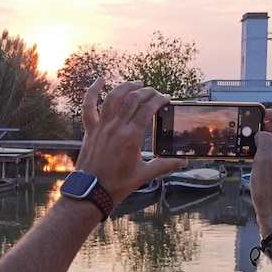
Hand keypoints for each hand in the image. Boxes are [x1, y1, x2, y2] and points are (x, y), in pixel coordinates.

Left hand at [76, 79, 185, 204]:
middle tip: (154, 93)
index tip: (166, 98)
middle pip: (133, 100)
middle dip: (146, 92)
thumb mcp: (144, 175)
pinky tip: (99, 80)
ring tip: (136, 83)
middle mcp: (116, 128)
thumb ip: (164, 165)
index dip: (159, 100)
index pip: (147, 110)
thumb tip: (183, 162)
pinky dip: (92, 91)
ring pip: (113, 98)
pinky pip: (89, 106)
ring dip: (126, 87)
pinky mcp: (90, 129)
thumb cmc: (117, 184)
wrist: (92, 191)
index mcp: (131, 137)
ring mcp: (101, 127)